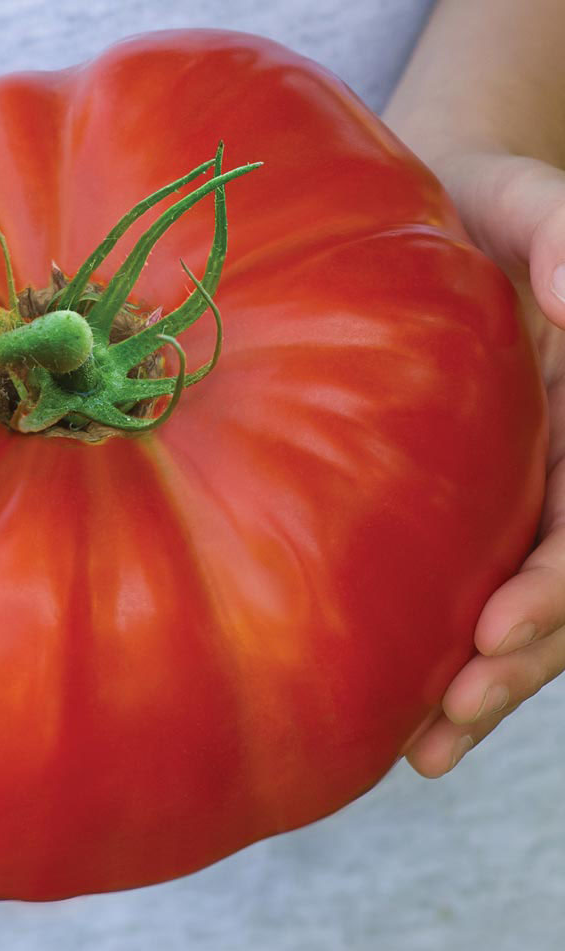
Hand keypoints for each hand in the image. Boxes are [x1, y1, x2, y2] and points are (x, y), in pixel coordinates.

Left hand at [403, 149, 564, 776]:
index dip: (557, 583)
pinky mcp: (452, 504)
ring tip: (424, 749)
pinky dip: (436, 650)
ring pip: (513, 607)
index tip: (498, 627)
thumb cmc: (476, 206)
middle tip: (447, 721)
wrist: (423, 216)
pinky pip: (455, 583)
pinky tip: (400, 711)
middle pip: (559, 586)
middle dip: (514, 660)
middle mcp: (555, 468)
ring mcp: (508, 493)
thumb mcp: (528, 201)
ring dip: (479, 684)